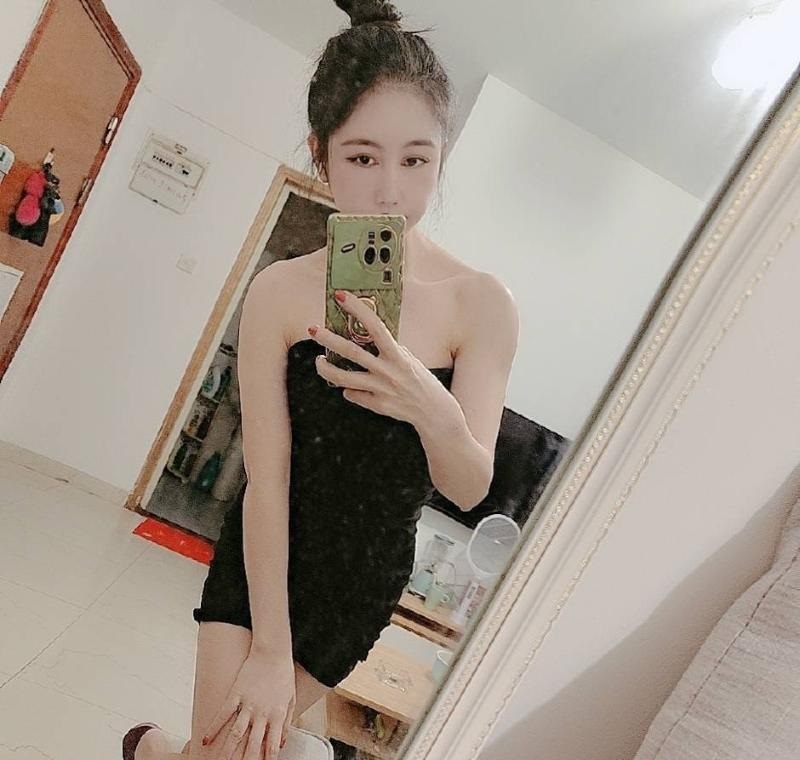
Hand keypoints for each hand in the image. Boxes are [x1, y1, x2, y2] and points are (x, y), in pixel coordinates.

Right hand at [201, 648, 295, 759]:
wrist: (273, 651)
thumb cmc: (283, 674)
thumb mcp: (291, 700)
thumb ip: (286, 724)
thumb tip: (281, 744)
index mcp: (277, 716)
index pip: (272, 746)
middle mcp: (262, 713)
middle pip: (252, 745)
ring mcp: (247, 704)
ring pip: (235, 734)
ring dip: (227, 751)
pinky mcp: (236, 694)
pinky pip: (223, 714)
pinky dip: (213, 729)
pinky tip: (206, 741)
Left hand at [307, 289, 456, 425]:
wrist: (434, 412)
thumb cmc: (420, 381)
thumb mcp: (408, 360)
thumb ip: (389, 349)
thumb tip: (368, 336)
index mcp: (398, 355)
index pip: (375, 327)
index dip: (358, 309)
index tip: (341, 296)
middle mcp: (388, 371)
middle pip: (351, 351)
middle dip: (328, 338)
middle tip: (312, 328)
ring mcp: (381, 390)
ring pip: (343, 377)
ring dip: (325, 368)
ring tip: (318, 361)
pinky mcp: (377, 405)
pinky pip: (353, 395)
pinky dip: (349, 390)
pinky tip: (350, 387)